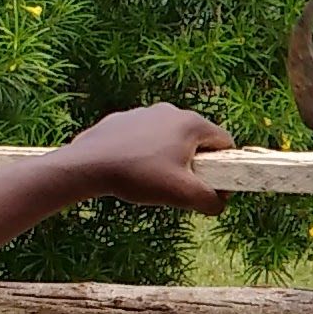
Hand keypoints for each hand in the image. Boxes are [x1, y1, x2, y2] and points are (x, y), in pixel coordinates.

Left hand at [65, 103, 233, 212]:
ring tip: (152, 179)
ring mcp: (145, 112)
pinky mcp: (123, 119)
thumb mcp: (182, 194)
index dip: (224, 169)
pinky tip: (132, 170)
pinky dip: (145, 152)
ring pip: (170, 137)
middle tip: (179, 185)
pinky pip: (145, 137)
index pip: (225, 143)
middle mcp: (171, 110)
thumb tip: (220, 203)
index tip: (210, 187)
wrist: (87, 165)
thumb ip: (211, 200)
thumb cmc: (138, 176)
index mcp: (192, 123)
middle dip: (195, 163)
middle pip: (197, 139)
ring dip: (169, 157)